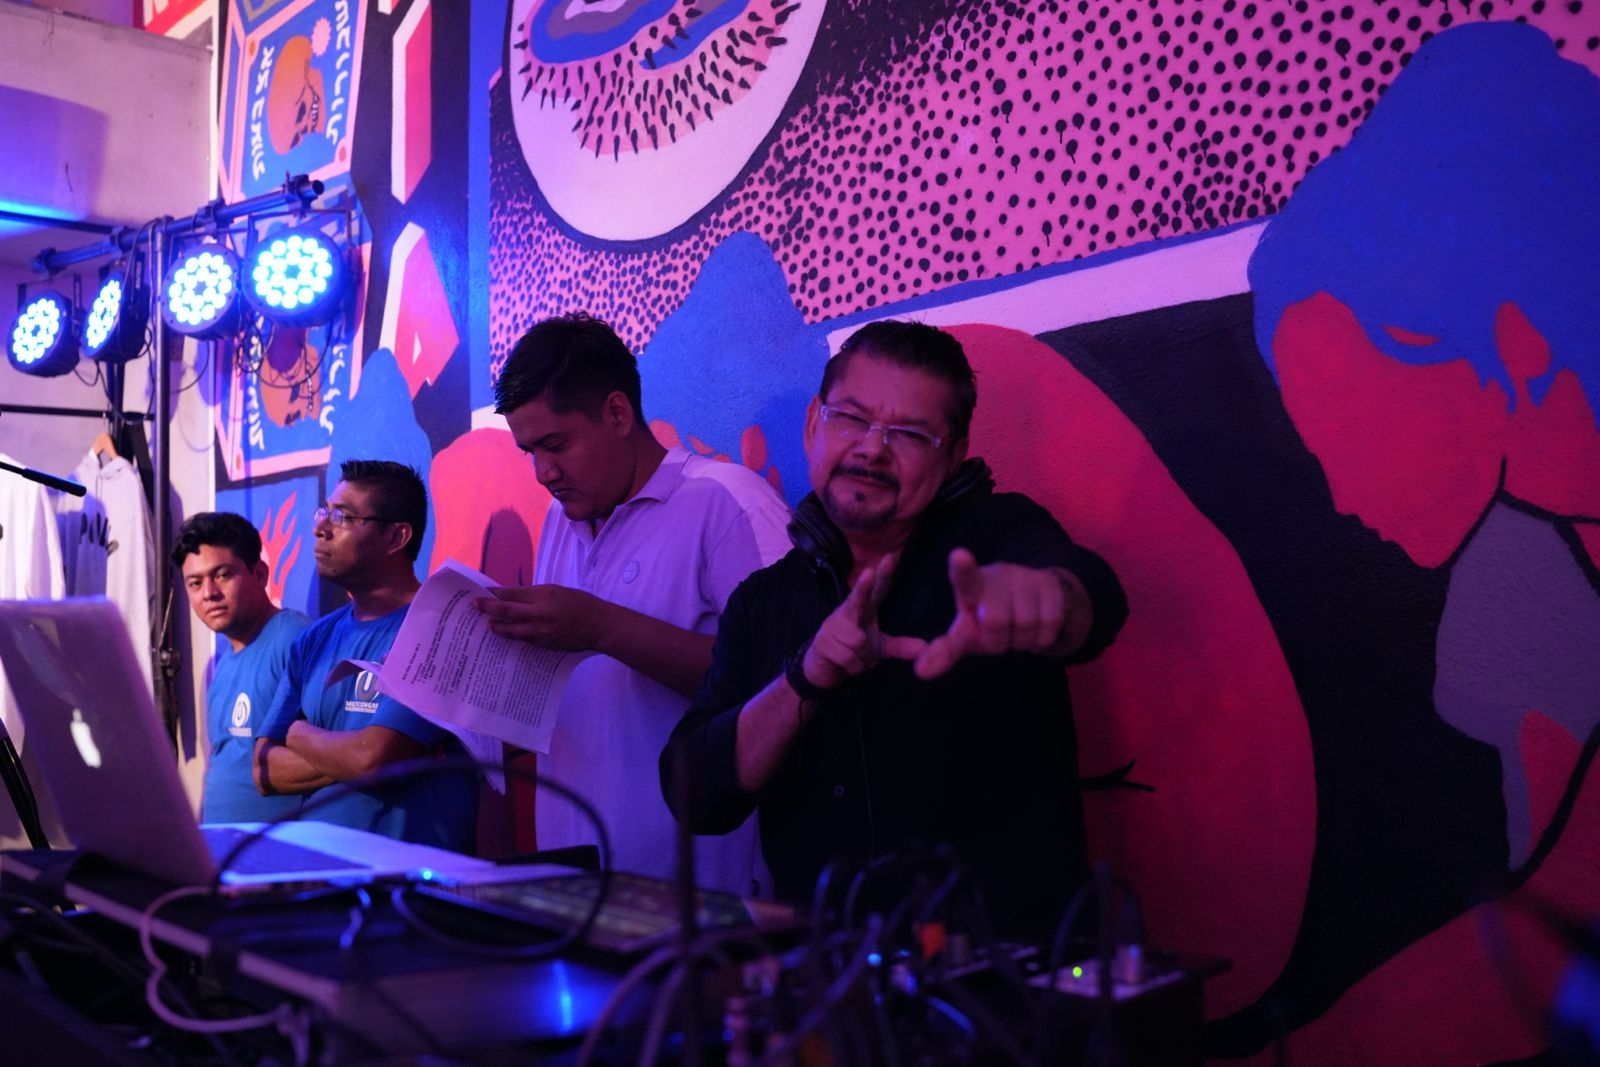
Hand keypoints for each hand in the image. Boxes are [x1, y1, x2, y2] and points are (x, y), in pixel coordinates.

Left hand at [477, 585, 611, 651]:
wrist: (599, 626)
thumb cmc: (581, 604)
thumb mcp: (558, 591)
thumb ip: (535, 594)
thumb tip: (513, 596)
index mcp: (544, 596)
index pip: (513, 594)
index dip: (495, 593)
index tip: (483, 592)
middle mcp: (540, 614)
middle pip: (506, 611)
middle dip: (488, 608)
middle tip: (474, 606)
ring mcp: (541, 632)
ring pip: (511, 630)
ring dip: (496, 626)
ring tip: (487, 623)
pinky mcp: (544, 645)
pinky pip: (523, 640)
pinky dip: (512, 635)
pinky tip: (505, 633)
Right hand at [800, 558, 925, 690]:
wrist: (823, 669)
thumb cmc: (852, 651)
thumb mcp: (879, 648)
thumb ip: (901, 646)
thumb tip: (925, 648)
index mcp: (862, 609)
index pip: (876, 590)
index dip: (883, 574)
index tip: (891, 556)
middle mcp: (846, 612)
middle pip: (857, 598)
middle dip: (863, 587)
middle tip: (869, 573)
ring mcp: (832, 626)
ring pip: (859, 643)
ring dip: (863, 658)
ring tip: (856, 658)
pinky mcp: (822, 643)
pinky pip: (849, 658)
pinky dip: (854, 667)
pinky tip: (845, 664)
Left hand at [912, 549, 1073, 679]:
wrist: (1031, 606)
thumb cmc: (987, 622)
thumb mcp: (966, 635)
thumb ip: (944, 652)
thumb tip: (920, 672)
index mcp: (971, 588)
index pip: (964, 578)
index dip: (962, 568)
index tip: (959, 555)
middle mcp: (997, 575)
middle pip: (997, 621)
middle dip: (999, 640)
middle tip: (1000, 636)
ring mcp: (1025, 577)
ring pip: (1026, 624)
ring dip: (1022, 641)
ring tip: (1017, 631)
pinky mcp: (1049, 584)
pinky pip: (1050, 623)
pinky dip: (1042, 638)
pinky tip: (1036, 630)